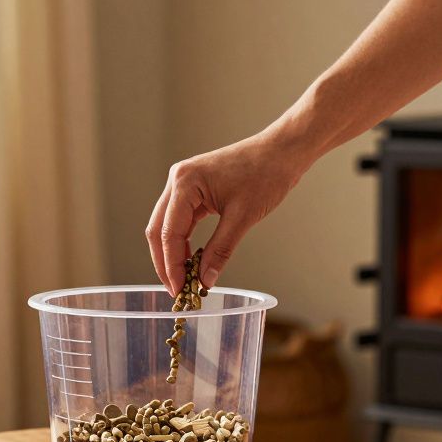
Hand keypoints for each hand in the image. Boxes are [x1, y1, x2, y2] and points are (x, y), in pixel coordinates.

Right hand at [146, 129, 314, 294]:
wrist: (282, 152)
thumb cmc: (266, 175)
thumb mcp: (242, 218)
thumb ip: (220, 250)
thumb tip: (205, 280)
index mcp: (185, 183)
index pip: (168, 233)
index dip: (171, 265)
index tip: (178, 290)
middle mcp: (178, 180)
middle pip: (159, 229)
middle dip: (165, 262)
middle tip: (176, 290)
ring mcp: (184, 183)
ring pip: (167, 226)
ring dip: (173, 253)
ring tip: (183, 279)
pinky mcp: (194, 188)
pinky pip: (181, 219)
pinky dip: (184, 241)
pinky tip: (191, 260)